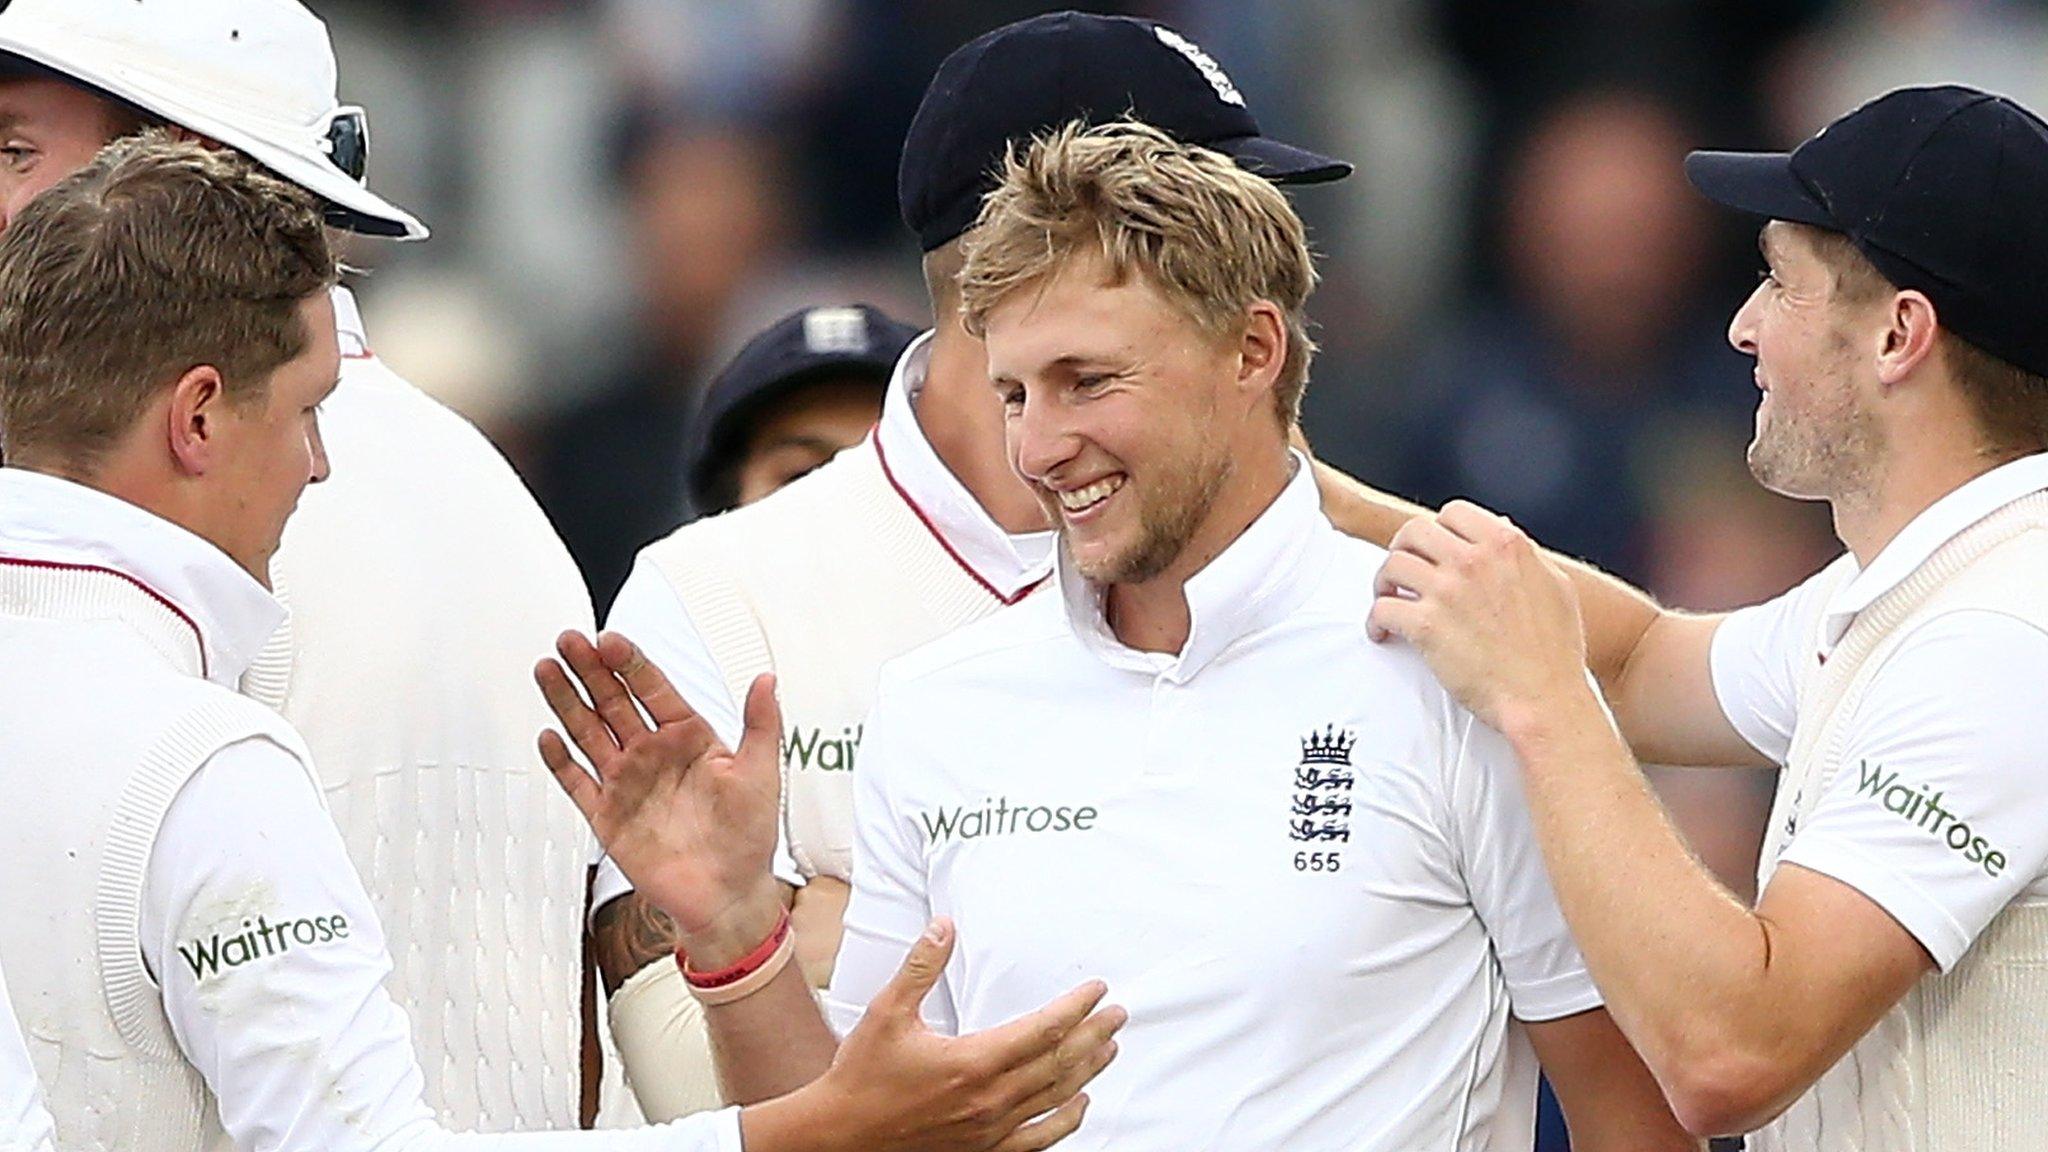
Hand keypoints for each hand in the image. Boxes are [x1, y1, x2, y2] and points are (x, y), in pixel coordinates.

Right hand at [536, 630, 782, 964]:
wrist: (727, 894)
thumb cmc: (748, 836)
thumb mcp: (761, 773)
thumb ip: (761, 724)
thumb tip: (767, 679)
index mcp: (689, 738)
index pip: (654, 689)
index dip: (631, 664)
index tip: (611, 640)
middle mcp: (653, 754)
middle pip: (614, 702)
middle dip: (590, 670)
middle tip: (569, 641)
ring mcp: (627, 782)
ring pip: (589, 732)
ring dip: (568, 701)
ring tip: (548, 669)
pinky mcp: (608, 816)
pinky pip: (578, 782)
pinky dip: (561, 760)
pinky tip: (548, 736)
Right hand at [800, 920, 1122, 1151]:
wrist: (841, 1135)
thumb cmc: (862, 1076)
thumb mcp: (887, 1012)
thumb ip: (920, 967)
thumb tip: (943, 927)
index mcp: (973, 1061)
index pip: (1043, 1029)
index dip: (1076, 1008)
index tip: (1097, 990)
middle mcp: (990, 1099)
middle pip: (1059, 1063)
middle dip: (1093, 1035)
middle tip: (1118, 1014)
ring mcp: (990, 1130)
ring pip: (1055, 1098)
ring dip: (1087, 1071)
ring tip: (1109, 1049)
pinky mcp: (983, 1150)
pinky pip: (1037, 1139)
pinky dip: (1066, 1122)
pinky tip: (1080, 1105)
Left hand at [1367, 501, 1592, 735]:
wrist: (1544, 698)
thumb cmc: (1554, 651)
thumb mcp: (1555, 586)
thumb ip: (1525, 554)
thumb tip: (1502, 527)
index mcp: (1506, 545)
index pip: (1453, 513)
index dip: (1438, 530)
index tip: (1433, 549)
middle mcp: (1474, 561)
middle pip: (1414, 531)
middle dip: (1403, 548)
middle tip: (1403, 570)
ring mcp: (1447, 591)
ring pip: (1392, 565)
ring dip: (1384, 582)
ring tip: (1388, 599)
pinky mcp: (1426, 625)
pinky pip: (1382, 609)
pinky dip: (1375, 621)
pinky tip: (1382, 632)